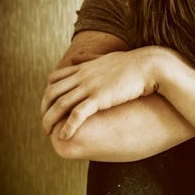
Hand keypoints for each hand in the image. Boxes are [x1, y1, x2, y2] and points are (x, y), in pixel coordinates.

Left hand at [40, 46, 165, 138]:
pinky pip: (77, 114)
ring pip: (60, 104)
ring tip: (48, 132)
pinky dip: (68, 126)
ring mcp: (90, 87)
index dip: (48, 93)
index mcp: (85, 68)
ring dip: (50, 120)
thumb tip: (85, 58)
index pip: (55, 78)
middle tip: (46, 122)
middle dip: (44, 108)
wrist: (150, 65)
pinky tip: (65, 136)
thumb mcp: (110, 58)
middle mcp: (83, 76)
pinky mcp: (100, 98)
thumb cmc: (136, 64)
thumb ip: (94, 59)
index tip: (49, 105)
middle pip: (52, 92)